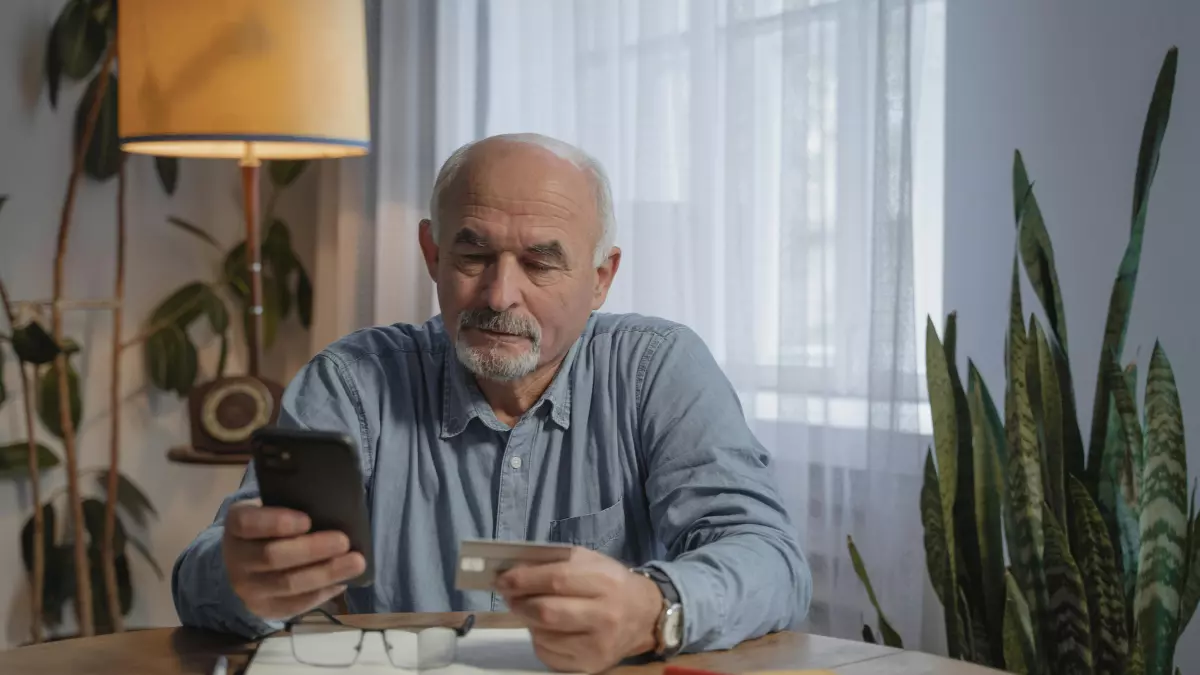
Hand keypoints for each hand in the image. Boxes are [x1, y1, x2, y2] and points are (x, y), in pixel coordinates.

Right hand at [222, 499, 365, 619]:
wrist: (246, 562)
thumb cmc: (270, 527)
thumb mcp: (271, 509)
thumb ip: (293, 506)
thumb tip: (334, 507)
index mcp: (236, 526)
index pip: (247, 523)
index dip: (276, 522)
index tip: (307, 520)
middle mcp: (236, 559)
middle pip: (272, 557)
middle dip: (312, 549)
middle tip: (344, 541)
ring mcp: (248, 588)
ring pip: (287, 584)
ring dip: (325, 573)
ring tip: (356, 563)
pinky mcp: (265, 609)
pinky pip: (296, 604)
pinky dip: (322, 592)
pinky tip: (343, 582)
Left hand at [496, 547, 662, 672]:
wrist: (645, 616)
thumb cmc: (612, 583)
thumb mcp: (590, 562)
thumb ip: (554, 562)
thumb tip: (513, 570)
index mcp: (605, 582)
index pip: (557, 580)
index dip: (523, 579)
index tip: (502, 579)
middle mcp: (605, 616)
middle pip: (547, 612)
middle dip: (520, 603)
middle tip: (510, 596)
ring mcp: (598, 645)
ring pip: (544, 636)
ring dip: (528, 622)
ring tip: (531, 611)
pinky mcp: (592, 665)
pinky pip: (549, 655)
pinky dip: (539, 640)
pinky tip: (547, 630)